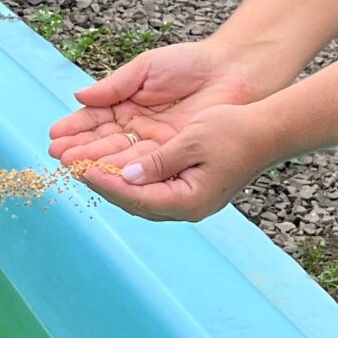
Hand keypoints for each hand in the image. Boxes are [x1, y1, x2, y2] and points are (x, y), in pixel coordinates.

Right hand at [48, 37, 266, 180]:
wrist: (231, 71)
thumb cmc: (190, 64)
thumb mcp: (146, 69)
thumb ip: (114, 86)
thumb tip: (79, 96)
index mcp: (127, 106)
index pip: (95, 121)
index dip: (75, 129)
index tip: (55, 136)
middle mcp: (138, 130)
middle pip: (103, 143)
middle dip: (80, 149)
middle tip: (57, 156)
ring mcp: (155, 145)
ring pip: (120, 157)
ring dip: (95, 162)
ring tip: (71, 165)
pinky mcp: (173, 156)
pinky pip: (145, 165)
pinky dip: (123, 169)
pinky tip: (102, 171)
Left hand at [68, 99, 281, 221]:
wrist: (270, 131)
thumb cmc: (235, 131)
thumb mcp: (193, 140)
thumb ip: (157, 160)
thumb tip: (125, 174)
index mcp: (188, 200)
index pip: (135, 195)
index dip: (103, 181)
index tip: (77, 167)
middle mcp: (186, 206)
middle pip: (132, 199)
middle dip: (99, 181)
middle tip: (68, 165)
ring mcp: (187, 198)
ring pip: (138, 192)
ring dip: (108, 177)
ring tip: (79, 163)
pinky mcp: (187, 186)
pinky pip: (149, 184)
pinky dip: (126, 172)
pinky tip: (108, 161)